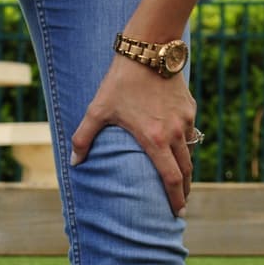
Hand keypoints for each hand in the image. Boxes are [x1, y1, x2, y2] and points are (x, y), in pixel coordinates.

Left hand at [70, 58, 198, 214]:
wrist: (148, 51)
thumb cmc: (120, 82)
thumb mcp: (97, 111)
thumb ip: (83, 138)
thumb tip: (74, 163)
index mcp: (154, 140)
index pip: (170, 178)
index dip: (175, 198)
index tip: (176, 213)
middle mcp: (174, 133)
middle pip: (185, 170)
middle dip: (184, 190)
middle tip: (180, 205)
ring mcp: (185, 120)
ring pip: (190, 152)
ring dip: (186, 169)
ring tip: (180, 182)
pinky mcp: (189, 108)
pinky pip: (190, 133)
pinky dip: (185, 145)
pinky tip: (177, 150)